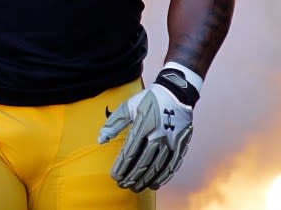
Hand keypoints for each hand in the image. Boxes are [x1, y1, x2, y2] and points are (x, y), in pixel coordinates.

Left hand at [97, 67, 198, 191]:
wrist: (176, 92)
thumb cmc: (150, 99)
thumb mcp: (129, 106)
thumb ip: (113, 123)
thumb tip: (100, 140)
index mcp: (143, 125)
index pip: (129, 152)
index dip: (121, 167)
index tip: (114, 176)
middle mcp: (158, 135)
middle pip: (143, 163)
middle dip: (131, 177)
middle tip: (123, 185)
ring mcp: (171, 141)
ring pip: (157, 167)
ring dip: (145, 180)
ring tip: (136, 187)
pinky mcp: (181, 144)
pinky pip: (172, 165)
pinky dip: (163, 177)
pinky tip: (155, 183)